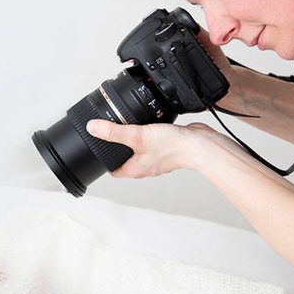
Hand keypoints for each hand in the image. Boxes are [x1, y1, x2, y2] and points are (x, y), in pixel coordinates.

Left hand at [84, 119, 223, 178]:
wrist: (200, 144)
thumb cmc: (173, 147)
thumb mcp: (137, 136)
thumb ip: (114, 132)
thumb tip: (93, 128)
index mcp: (136, 169)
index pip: (113, 170)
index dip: (103, 161)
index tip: (96, 149)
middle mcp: (145, 165)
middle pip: (125, 158)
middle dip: (116, 147)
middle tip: (108, 135)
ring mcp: (156, 156)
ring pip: (139, 149)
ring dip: (133, 139)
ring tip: (126, 126)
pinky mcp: (166, 146)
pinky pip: (152, 141)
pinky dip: (147, 132)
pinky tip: (148, 122)